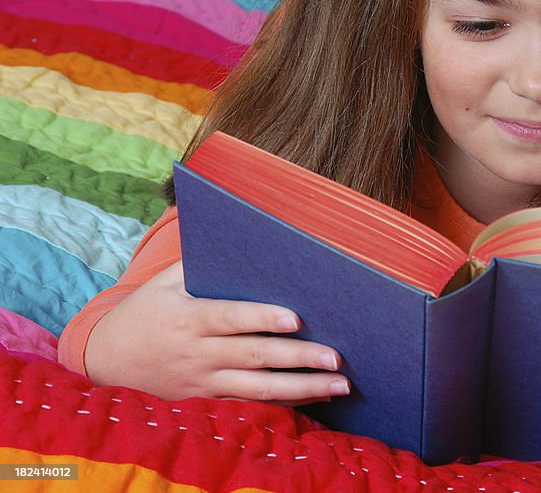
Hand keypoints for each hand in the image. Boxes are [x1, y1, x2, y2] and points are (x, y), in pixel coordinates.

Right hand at [85, 261, 350, 404]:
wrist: (107, 360)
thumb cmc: (146, 311)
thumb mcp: (165, 282)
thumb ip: (199, 262)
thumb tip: (238, 230)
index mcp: (188, 319)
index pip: (231, 318)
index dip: (263, 319)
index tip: (296, 319)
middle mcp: (198, 353)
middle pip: (255, 357)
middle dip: (298, 358)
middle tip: (336, 357)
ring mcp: (204, 382)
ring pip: (259, 389)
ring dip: (302, 387)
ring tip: (340, 384)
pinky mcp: (208, 400)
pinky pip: (252, 405)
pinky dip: (287, 403)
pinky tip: (318, 396)